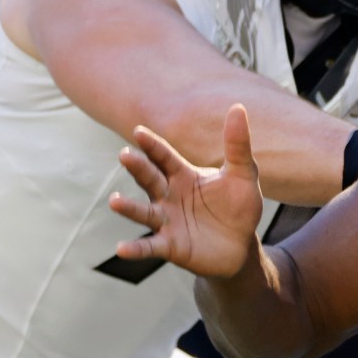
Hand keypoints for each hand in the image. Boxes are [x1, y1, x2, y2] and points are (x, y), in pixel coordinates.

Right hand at [108, 105, 265, 281]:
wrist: (241, 246)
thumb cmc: (238, 207)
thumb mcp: (243, 175)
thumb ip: (237, 146)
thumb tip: (238, 108)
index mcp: (182, 175)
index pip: (164, 157)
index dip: (152, 145)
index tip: (139, 132)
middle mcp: (168, 196)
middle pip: (150, 179)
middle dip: (138, 168)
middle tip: (125, 155)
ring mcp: (167, 221)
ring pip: (144, 212)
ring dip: (128, 207)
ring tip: (114, 202)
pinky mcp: (170, 246)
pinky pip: (150, 247)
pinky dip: (136, 249)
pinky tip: (121, 249)